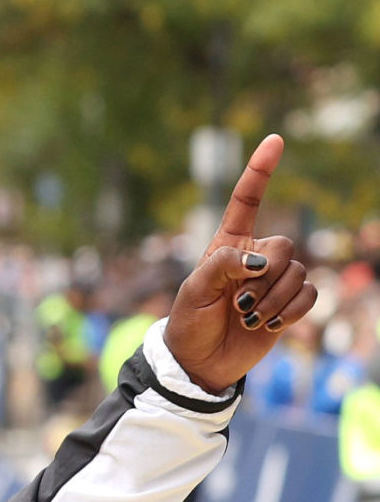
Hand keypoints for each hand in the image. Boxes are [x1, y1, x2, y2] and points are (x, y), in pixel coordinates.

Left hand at [164, 134, 317, 393]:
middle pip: (283, 246)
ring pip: (297, 273)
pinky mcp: (290, 303)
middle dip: (264, 277)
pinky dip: (290, 311)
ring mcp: (274, 280)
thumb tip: (259, 259)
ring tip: (247, 317)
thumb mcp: (194, 291)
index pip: (247, 200)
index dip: (259, 170)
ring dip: (273, 300)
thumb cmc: (190, 322)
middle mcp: (255, 256)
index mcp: (227, 243)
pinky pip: (310, 295)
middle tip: (237, 303)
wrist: (201, 361)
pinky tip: (268, 325)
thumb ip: (222, 266)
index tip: (274, 140)